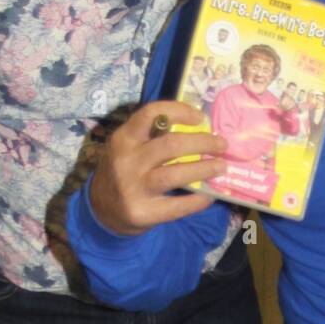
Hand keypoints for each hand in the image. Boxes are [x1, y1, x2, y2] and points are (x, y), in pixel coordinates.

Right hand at [88, 100, 229, 235]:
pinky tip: (209, 195)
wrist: (102, 210)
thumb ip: (153, 136)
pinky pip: (178, 205)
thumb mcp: (128, 148)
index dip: (180, 111)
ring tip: (221, 167)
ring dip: (204, 169)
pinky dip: (198, 200)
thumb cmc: (124, 171)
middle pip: (171, 145)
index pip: (151, 114)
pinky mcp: (142, 212)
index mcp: (124, 139)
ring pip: (176, 174)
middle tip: (222, 145)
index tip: (201, 117)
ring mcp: (133, 188)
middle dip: (203, 143)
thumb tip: (200, 128)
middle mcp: (126, 161)